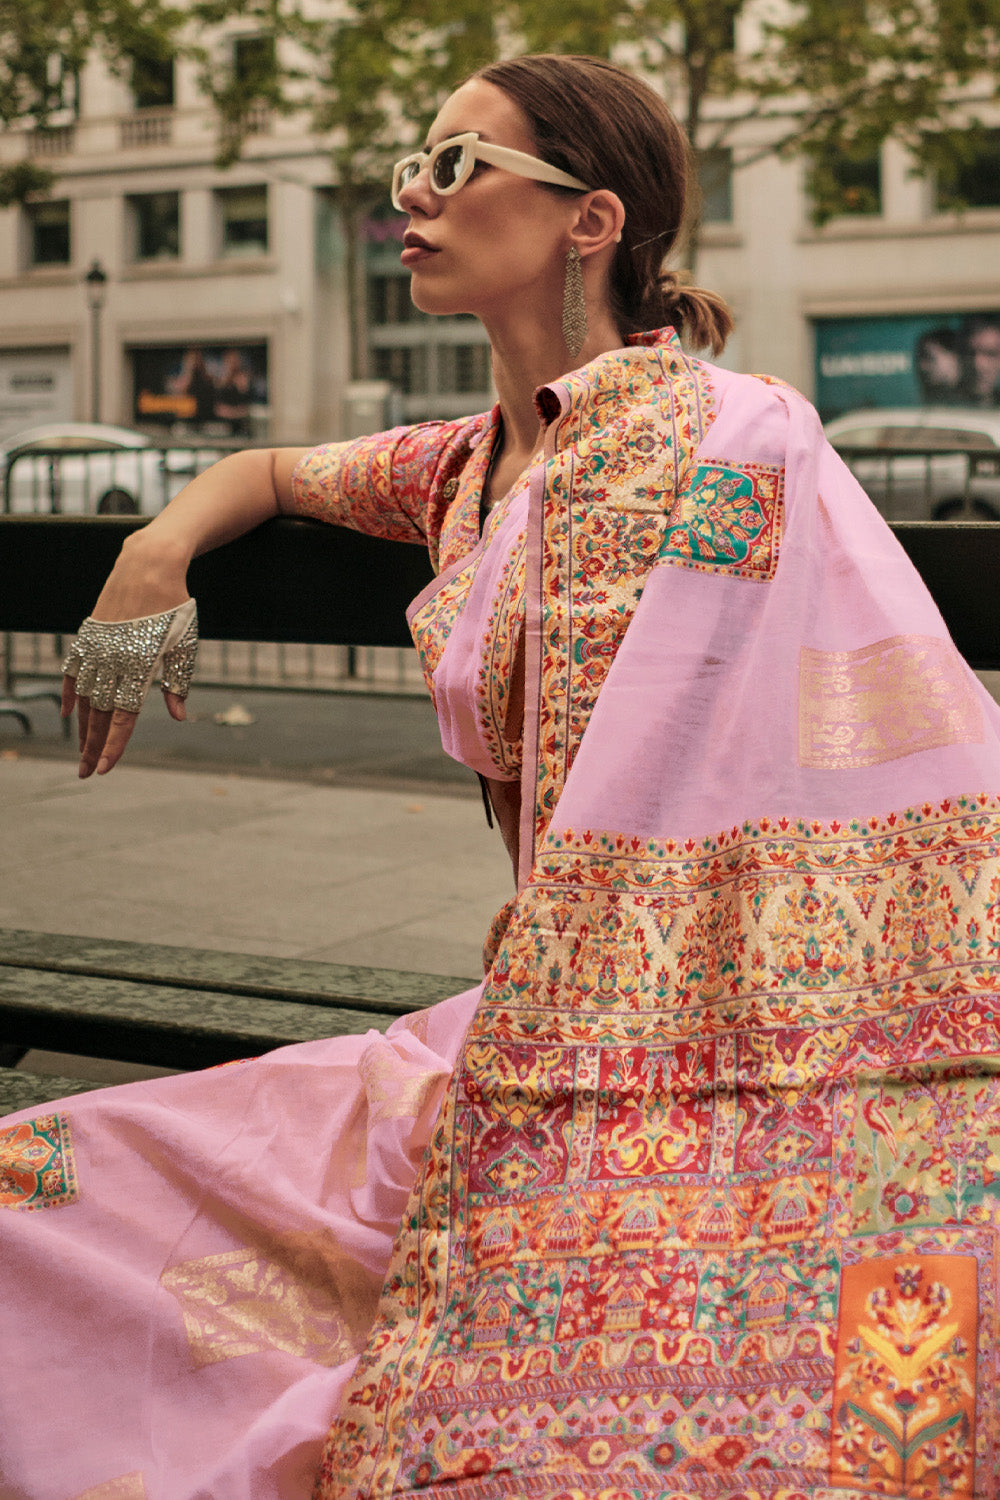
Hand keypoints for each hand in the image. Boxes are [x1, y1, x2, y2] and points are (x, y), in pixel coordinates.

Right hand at [62, 536, 196, 776]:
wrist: (150, 565)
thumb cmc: (175, 608)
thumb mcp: (185, 646)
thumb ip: (177, 682)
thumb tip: (179, 716)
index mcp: (140, 665)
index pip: (123, 716)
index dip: (114, 745)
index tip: (105, 769)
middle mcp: (114, 660)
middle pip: (99, 714)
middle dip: (92, 747)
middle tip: (85, 773)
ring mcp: (98, 648)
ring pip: (86, 697)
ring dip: (83, 728)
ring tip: (82, 752)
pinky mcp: (89, 636)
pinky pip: (74, 670)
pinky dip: (71, 692)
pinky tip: (70, 715)